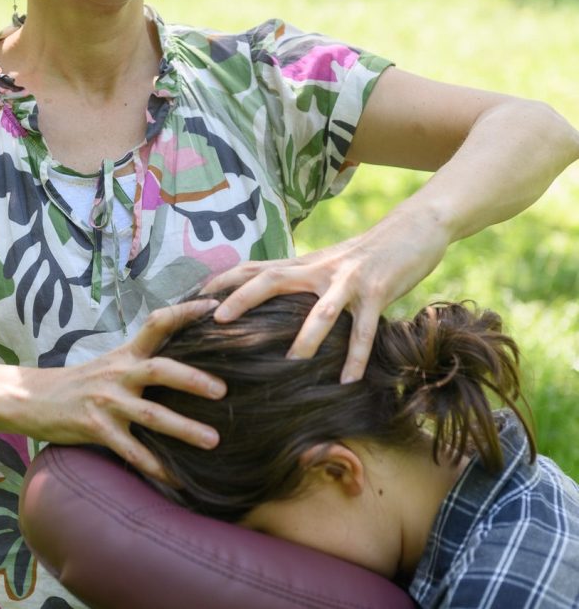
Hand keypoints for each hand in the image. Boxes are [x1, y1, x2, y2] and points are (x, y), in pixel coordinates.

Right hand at [23, 299, 225, 481]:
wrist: (34, 398)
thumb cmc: (83, 382)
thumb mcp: (113, 362)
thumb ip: (144, 359)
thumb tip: (188, 361)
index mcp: (126, 353)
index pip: (157, 323)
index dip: (184, 312)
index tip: (212, 308)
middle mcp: (119, 373)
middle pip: (160, 370)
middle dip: (192, 380)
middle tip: (223, 391)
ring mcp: (107, 402)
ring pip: (151, 416)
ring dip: (184, 429)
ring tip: (213, 441)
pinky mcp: (95, 428)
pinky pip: (131, 451)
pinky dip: (155, 465)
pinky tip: (177, 479)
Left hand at [202, 207, 450, 381]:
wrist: (413, 228)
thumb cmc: (365, 255)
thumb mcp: (327, 265)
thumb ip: (300, 281)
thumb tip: (271, 302)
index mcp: (303, 265)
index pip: (254, 268)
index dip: (223, 281)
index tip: (194, 298)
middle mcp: (318, 269)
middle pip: (272, 279)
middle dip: (243, 299)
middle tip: (218, 322)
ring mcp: (347, 280)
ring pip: (320, 310)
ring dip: (306, 338)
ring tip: (289, 366)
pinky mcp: (377, 292)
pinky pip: (365, 328)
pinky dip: (357, 354)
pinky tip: (348, 380)